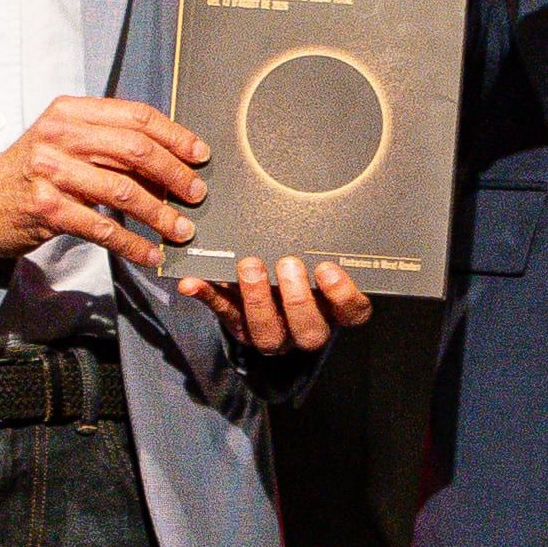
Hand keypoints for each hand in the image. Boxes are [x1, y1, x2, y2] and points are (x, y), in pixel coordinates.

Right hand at [0, 94, 204, 270]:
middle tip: (197, 194)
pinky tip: (152, 254)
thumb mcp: (64, 142)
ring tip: (182, 230)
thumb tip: (171, 158)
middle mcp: (59, 136)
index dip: (174, 136)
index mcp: (70, 111)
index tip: (200, 155)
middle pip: (135, 150)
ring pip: (123, 191)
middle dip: (174, 174)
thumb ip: (107, 141)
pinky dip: (133, 244)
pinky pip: (103, 228)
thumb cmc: (34, 172)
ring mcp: (50, 171)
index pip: (135, 116)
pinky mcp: (47, 209)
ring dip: (160, 214)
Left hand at [178, 252, 375, 353]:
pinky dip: (209, 297)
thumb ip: (325, 241)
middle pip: (310, 330)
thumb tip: (333, 213)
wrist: (272, 290)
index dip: (343, 295)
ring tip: (250, 267)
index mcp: (333, 309)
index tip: (328, 268)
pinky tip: (194, 282)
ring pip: (268, 334)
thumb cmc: (305, 265)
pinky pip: (225, 316)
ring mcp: (273, 333)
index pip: (353, 312)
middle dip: (297, 299)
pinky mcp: (239, 327)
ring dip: (257, 300)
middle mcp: (306, 327)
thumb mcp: (320, 254)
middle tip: (288, 265)